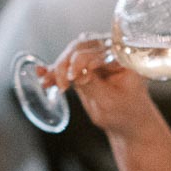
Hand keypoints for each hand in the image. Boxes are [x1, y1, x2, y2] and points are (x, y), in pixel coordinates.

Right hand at [38, 35, 157, 139]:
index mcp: (123, 58)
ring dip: (58, 66)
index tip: (72, 78)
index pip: (99, 50)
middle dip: (67, 63)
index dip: (82, 60)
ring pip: (71, 53)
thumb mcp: (109, 102)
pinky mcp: (84, 67)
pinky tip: (42, 74)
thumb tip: (75, 72)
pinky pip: (66, 65)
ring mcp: (96, 58)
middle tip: (62, 85)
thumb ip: (93, 85)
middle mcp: (110, 53)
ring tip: (47, 82)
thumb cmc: (125, 114)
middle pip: (82, 46)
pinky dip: (54, 70)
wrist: (128, 124)